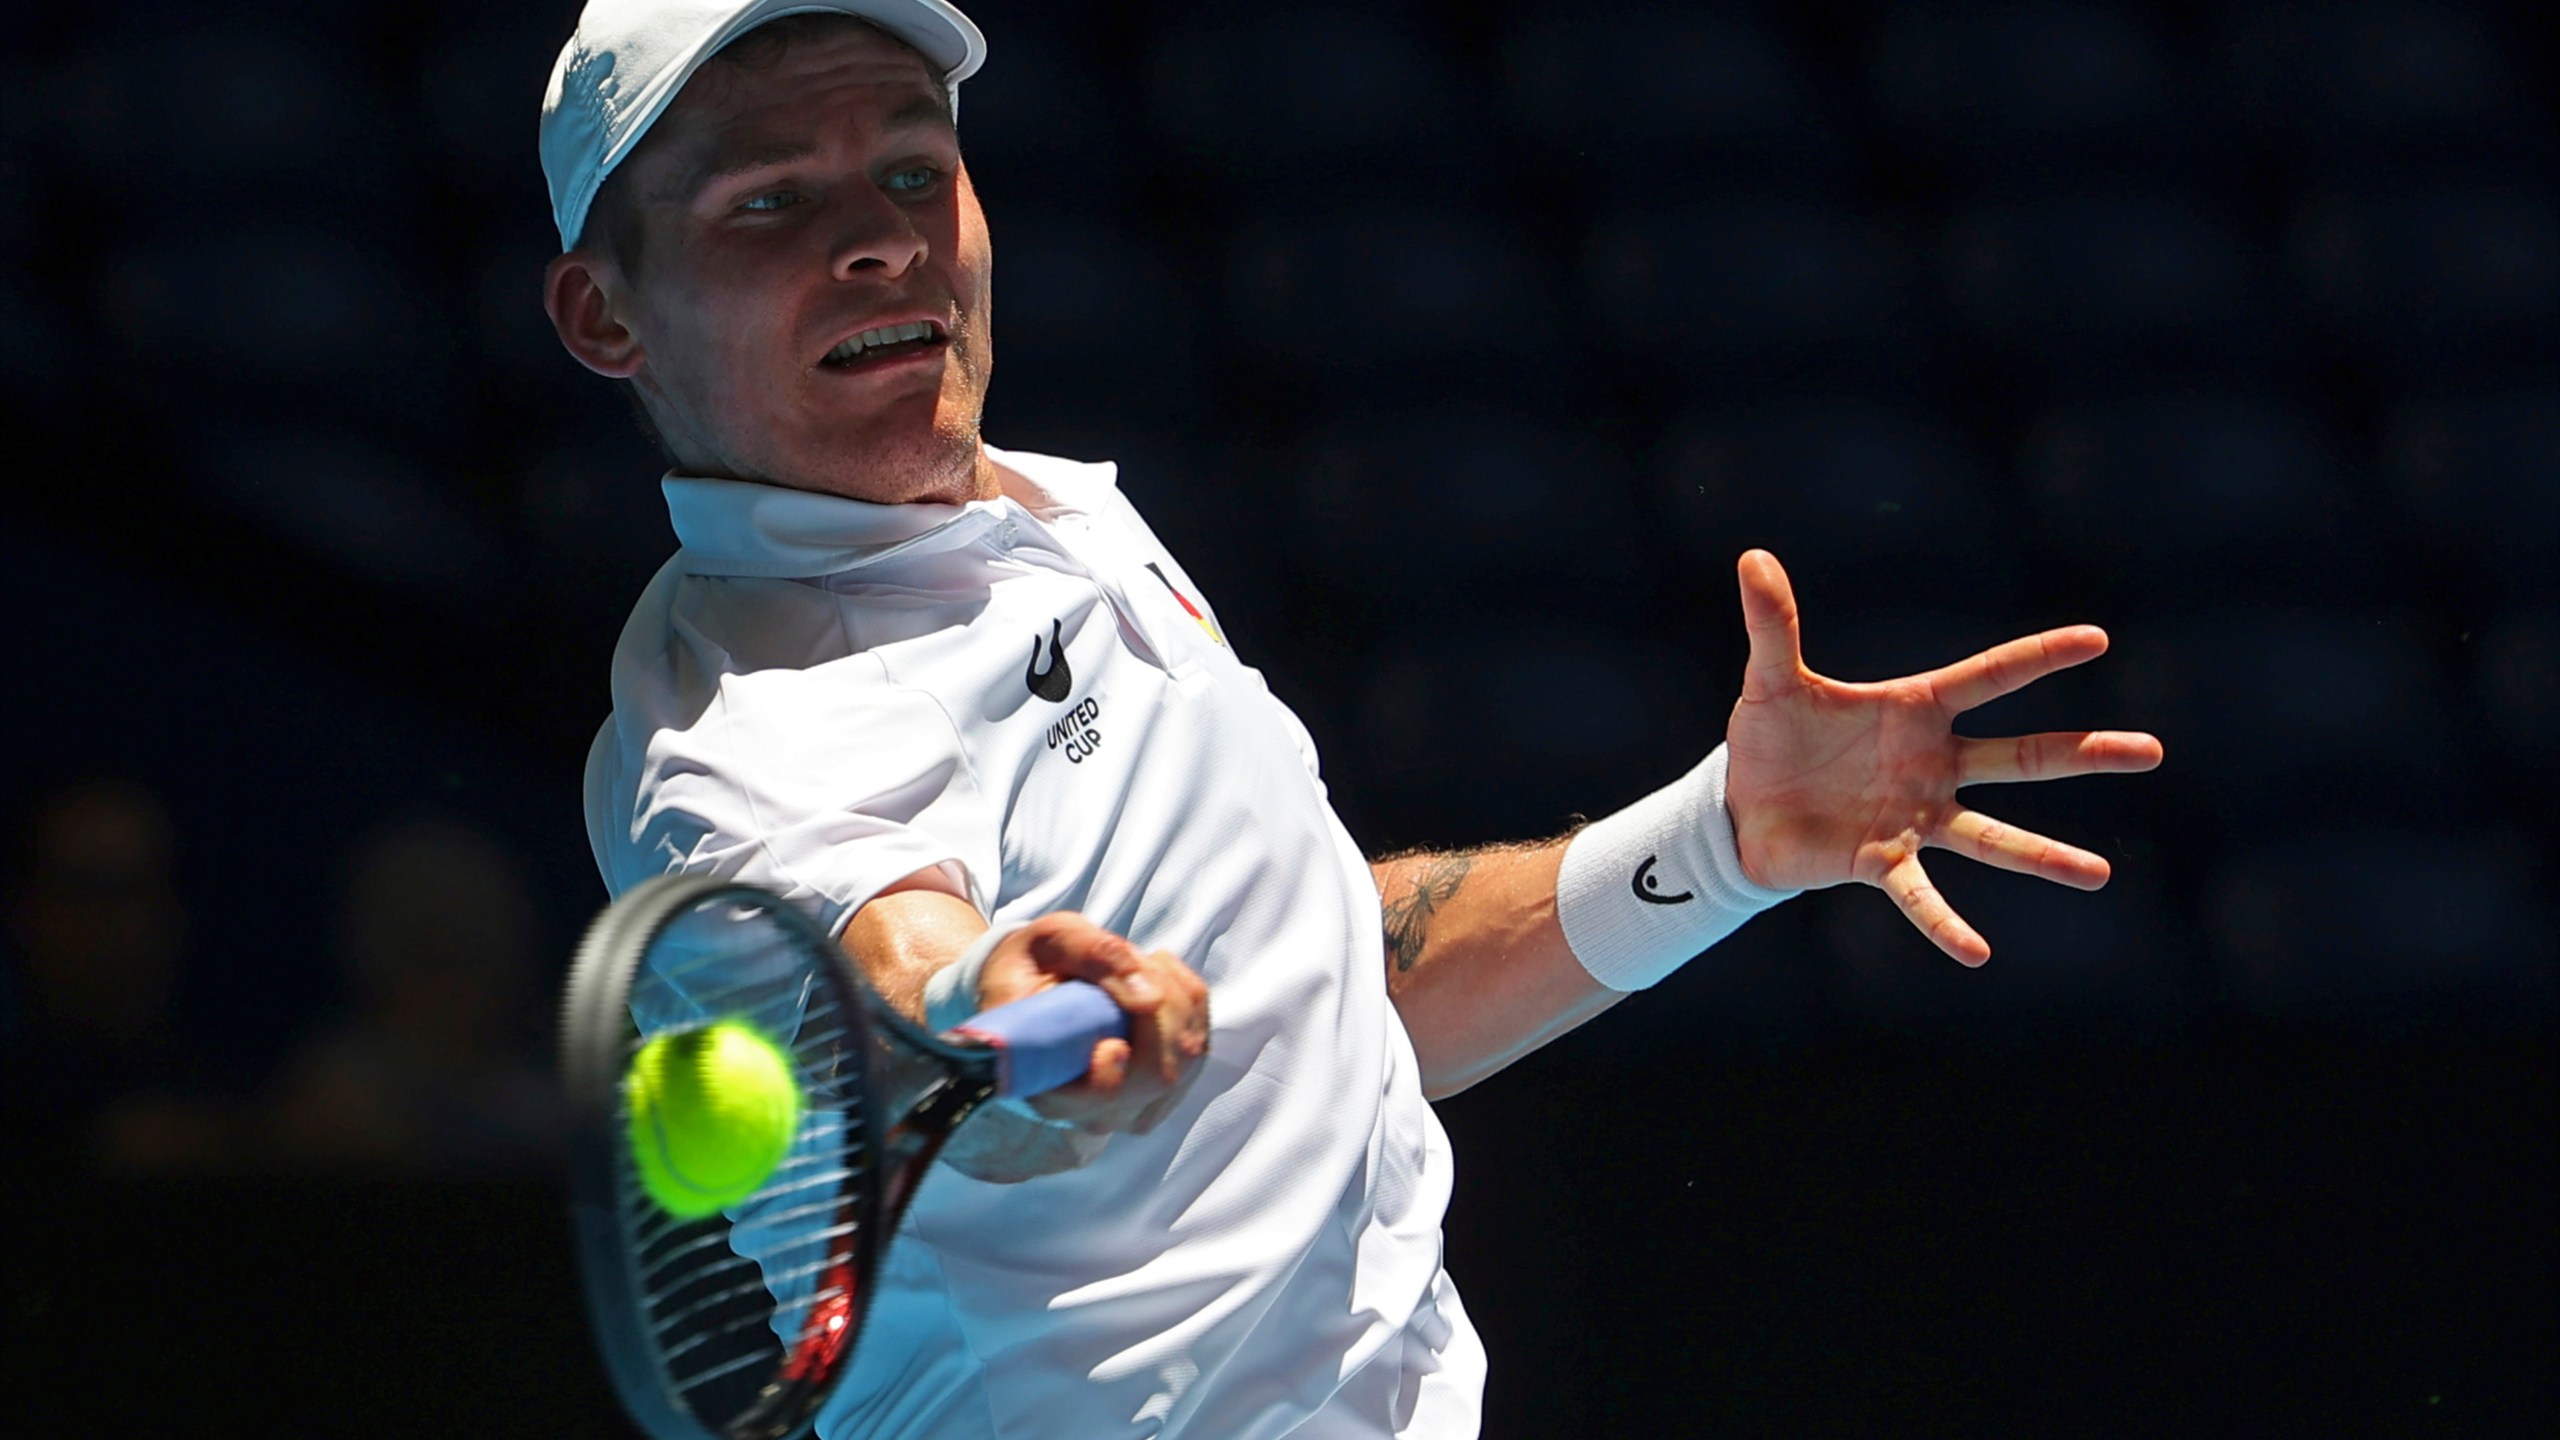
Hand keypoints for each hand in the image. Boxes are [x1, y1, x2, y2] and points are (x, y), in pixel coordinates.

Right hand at [977, 913, 1209, 1133]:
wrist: (1035, 985)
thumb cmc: (1036, 964)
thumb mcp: (1052, 940)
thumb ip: (1095, 957)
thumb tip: (1150, 998)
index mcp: (1046, 1084)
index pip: (1094, 1099)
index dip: (1111, 1075)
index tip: (1112, 1041)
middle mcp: (1091, 1111)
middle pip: (1157, 1075)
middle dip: (1164, 1005)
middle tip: (1136, 960)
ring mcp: (1131, 1108)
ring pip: (1186, 1059)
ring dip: (1177, 998)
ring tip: (1141, 965)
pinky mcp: (1163, 1093)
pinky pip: (1199, 1047)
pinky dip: (1189, 1003)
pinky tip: (1159, 980)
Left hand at [1723, 550, 2162, 965]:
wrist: (1741, 808)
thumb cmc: (1772, 739)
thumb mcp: (1771, 680)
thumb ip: (1772, 623)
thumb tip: (1752, 557)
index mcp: (1916, 711)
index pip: (1990, 676)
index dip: (2040, 656)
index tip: (2097, 638)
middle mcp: (1932, 765)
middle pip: (2023, 756)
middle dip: (2086, 753)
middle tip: (2153, 751)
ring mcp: (1915, 817)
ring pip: (1992, 835)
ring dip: (2043, 856)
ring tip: (2098, 875)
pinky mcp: (1881, 861)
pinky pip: (1921, 895)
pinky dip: (1945, 924)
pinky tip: (1976, 953)